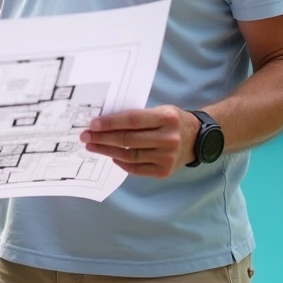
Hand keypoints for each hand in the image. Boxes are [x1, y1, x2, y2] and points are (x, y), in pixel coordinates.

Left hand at [79, 106, 200, 178]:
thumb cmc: (172, 121)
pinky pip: (136, 169)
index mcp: (166, 118)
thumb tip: (105, 122)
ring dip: (107, 151)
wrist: (197, 139)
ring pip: (129, 155)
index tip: (92, 124)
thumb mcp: (160, 111)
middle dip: (102, 138)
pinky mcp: (164, 172)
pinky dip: (121, 163)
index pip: (132, 120)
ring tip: (93, 146)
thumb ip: (138, 116)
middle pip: (128, 139)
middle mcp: (169, 139)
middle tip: (85, 136)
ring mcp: (167, 157)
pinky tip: (112, 156)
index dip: (110, 123)